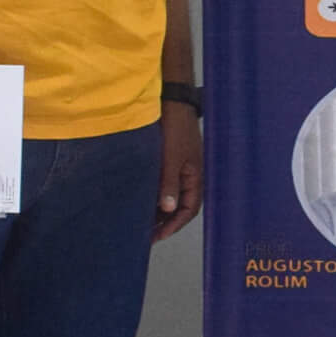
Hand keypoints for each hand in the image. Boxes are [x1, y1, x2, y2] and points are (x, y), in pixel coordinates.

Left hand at [154, 103, 202, 239]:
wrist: (172, 100)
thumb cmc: (176, 127)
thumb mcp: (172, 158)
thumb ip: (169, 183)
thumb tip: (167, 209)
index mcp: (195, 176)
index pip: (189, 209)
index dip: (174, 225)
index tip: (157, 236)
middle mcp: (189, 174)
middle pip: (179, 205)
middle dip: (164, 221)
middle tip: (146, 233)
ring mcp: (179, 166)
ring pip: (170, 194)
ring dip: (158, 208)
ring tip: (141, 219)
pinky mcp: (168, 159)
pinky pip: (163, 183)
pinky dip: (154, 193)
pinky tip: (141, 197)